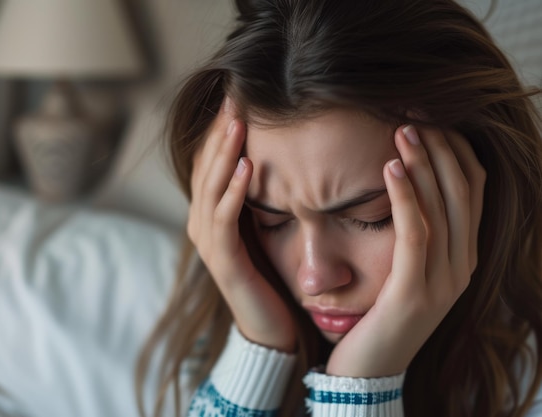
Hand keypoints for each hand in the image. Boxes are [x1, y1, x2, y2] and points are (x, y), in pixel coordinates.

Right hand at [187, 97, 296, 351]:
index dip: (220, 131)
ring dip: (224, 155)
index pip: (210, 162)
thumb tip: (274, 158)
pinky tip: (247, 168)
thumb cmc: (270, 274)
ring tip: (238, 124)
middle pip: (205, 168)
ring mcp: (209, 243)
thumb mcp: (263, 228)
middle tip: (234, 98)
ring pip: (210, 189)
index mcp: (211, 214)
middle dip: (220, 133)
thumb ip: (258, 198)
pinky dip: (233, 192)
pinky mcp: (223, 261)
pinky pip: (225, 220)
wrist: (270, 327)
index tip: (237, 98)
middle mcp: (202, 224)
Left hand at [326, 125, 485, 376]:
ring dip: (424, 163)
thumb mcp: (401, 266)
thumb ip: (412, 228)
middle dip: (441, 146)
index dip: (455, 149)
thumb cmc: (378, 311)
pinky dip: (406, 198)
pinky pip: (415, 234)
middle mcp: (462, 264)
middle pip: (462, 190)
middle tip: (413, 110)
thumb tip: (400, 176)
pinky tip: (390, 169)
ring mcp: (444, 280)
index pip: (471, 189)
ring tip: (403, 128)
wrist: (367, 369)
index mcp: (463, 254)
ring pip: (443, 207)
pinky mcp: (415, 292)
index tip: (429, 115)